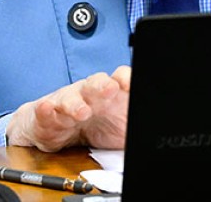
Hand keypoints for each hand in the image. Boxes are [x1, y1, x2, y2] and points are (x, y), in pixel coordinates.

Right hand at [6, 66, 131, 151]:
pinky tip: (46, 110)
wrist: (55, 126)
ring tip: (80, 111)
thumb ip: (139, 125)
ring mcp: (67, 100)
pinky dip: (46, 110)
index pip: (121, 79)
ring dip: (76, 102)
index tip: (131, 84)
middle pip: (97, 83)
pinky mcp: (47, 113)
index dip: (127, 79)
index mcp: (111, 94)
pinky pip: (45, 109)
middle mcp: (90, 92)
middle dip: (103, 85)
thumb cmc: (95, 125)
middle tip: (109, 89)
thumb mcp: (123, 129)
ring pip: (71, 96)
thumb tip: (165, 132)